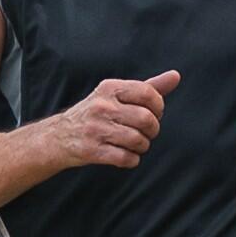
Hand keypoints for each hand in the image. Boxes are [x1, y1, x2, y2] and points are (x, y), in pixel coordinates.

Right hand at [43, 70, 179, 169]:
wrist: (60, 136)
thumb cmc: (96, 113)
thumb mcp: (117, 95)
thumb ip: (148, 87)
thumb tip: (176, 76)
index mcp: (109, 88)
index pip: (147, 93)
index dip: (158, 107)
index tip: (154, 113)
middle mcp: (102, 106)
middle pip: (146, 119)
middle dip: (153, 130)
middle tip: (147, 132)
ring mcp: (96, 128)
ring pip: (138, 140)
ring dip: (142, 146)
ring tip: (136, 144)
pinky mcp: (92, 150)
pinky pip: (125, 158)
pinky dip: (132, 160)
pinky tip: (126, 155)